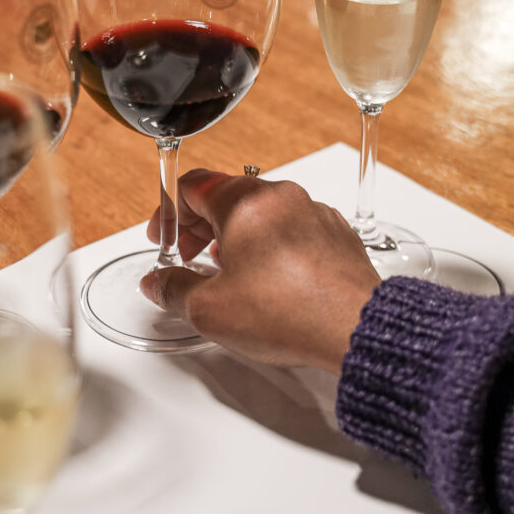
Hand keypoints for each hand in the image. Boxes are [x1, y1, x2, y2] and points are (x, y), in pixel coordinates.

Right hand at [140, 169, 379, 372]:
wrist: (356, 328)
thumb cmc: (290, 313)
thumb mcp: (209, 309)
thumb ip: (173, 289)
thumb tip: (158, 283)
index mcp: (245, 202)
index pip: (193, 185)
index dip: (169, 212)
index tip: (164, 237)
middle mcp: (281, 197)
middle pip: (226, 195)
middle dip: (199, 226)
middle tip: (188, 256)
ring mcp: (312, 212)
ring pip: (260, 212)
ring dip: (234, 236)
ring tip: (225, 271)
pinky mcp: (334, 233)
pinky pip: (290, 227)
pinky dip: (269, 244)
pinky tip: (267, 280)